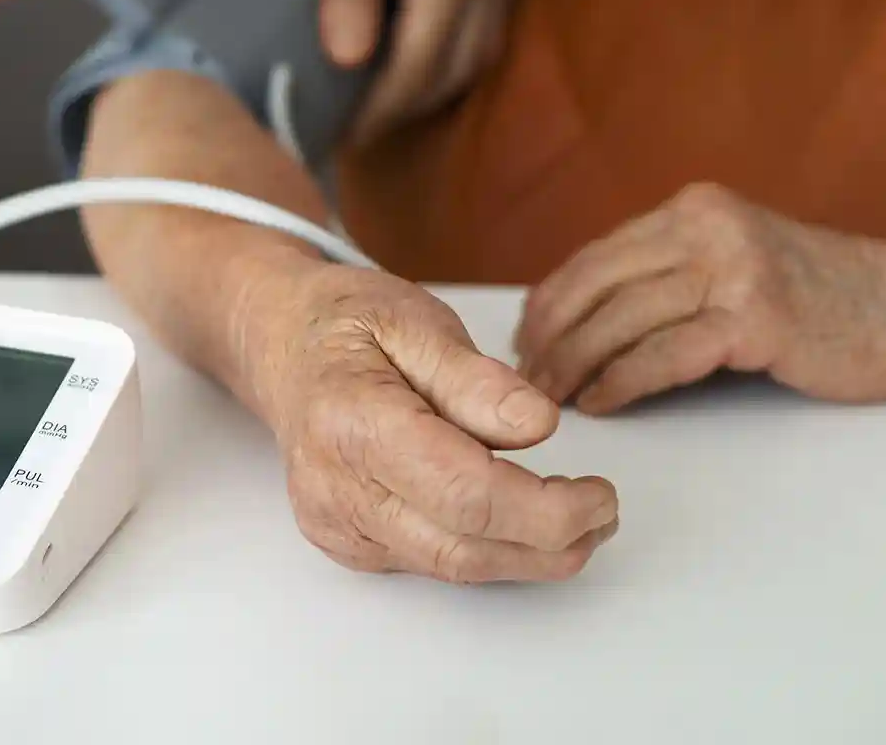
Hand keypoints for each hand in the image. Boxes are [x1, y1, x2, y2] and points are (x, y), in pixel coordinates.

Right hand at [233, 257, 618, 582]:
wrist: (282, 345)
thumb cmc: (346, 323)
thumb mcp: (414, 317)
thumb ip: (475, 377)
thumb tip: (536, 427)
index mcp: (352, 420)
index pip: (466, 494)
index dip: (546, 510)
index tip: (600, 493)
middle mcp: (335, 486)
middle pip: (462, 548)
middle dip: (550, 543)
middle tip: (602, 511)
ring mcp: (336, 522)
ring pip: (451, 567)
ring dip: (527, 556)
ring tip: (577, 518)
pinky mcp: (347, 542)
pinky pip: (430, 563)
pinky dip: (485, 549)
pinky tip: (514, 516)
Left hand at [321, 0, 512, 143]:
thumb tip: (346, 62)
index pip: (416, 72)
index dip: (379, 112)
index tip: (343, 136)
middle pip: (454, 74)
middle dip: (408, 110)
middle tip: (359, 129)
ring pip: (480, 54)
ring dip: (436, 88)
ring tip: (387, 102)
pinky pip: (489, 25)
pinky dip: (457, 55)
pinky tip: (422, 53)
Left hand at [515, 183, 885, 414]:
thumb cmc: (815, 297)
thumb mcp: (733, 259)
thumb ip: (668, 271)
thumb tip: (581, 312)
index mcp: (692, 210)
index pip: (594, 256)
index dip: (548, 301)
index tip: (521, 338)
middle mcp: (705, 229)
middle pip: (597, 285)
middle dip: (551, 336)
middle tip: (524, 377)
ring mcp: (732, 270)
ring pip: (622, 320)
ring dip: (576, 364)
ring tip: (551, 396)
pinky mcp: (754, 319)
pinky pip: (663, 354)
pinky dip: (621, 382)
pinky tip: (601, 402)